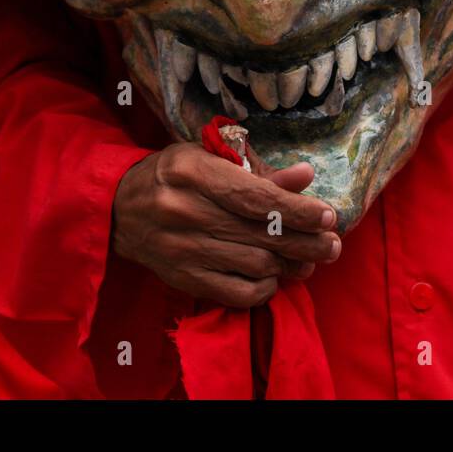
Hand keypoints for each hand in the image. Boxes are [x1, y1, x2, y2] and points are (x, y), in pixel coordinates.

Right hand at [111, 141, 340, 307]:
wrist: (119, 208)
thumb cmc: (174, 175)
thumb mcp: (210, 158)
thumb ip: (258, 170)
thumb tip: (305, 177)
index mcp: (192, 172)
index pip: (255, 197)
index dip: (297, 209)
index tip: (328, 215)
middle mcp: (185, 211)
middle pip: (261, 234)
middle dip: (306, 242)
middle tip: (333, 244)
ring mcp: (182, 248)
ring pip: (253, 265)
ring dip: (291, 266)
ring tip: (311, 260)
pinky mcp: (182, 277)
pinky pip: (235, 292)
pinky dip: (264, 288)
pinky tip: (276, 277)